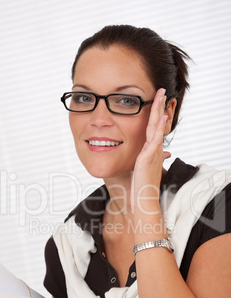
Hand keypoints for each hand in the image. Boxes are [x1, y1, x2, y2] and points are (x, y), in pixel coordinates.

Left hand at [131, 88, 170, 211]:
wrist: (144, 199)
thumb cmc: (141, 187)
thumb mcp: (142, 170)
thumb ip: (144, 161)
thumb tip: (150, 158)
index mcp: (151, 151)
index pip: (154, 128)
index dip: (156, 114)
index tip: (158, 102)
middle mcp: (154, 149)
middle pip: (157, 123)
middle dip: (159, 106)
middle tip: (162, 91)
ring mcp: (153, 152)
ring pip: (157, 127)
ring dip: (160, 110)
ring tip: (162, 96)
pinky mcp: (149, 157)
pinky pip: (155, 139)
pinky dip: (159, 127)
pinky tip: (163, 116)